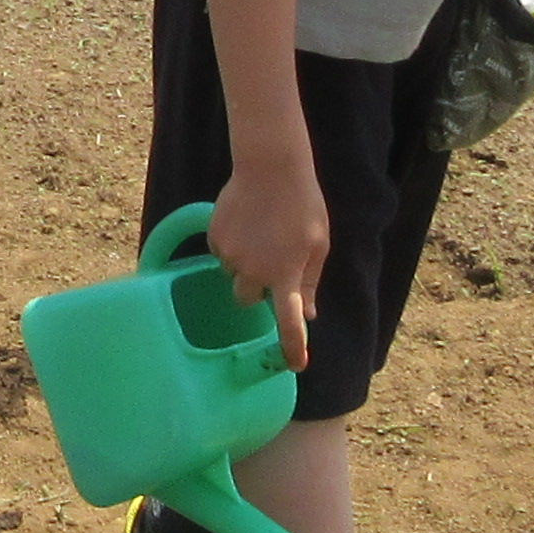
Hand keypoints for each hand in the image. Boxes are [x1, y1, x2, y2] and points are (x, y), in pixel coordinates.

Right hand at [203, 151, 329, 382]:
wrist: (270, 167)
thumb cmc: (303, 205)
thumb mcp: (318, 243)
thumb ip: (310, 280)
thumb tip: (308, 312)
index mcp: (286, 276)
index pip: (289, 322)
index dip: (292, 346)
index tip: (295, 365)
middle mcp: (254, 272)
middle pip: (247, 299)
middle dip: (255, 288)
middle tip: (269, 261)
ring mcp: (231, 256)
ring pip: (233, 275)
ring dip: (243, 265)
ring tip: (258, 233)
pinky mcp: (214, 239)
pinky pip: (220, 254)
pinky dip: (231, 245)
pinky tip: (244, 222)